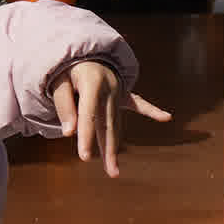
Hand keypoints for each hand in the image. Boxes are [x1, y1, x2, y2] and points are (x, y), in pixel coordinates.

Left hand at [47, 61, 168, 175]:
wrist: (83, 50)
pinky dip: (152, 110)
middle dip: (108, 150)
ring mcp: (118, 91)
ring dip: (115, 146)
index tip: (84, 157)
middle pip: (108, 124)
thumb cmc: (66, 69)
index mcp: (91, 84)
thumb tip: (69, 132)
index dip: (85, 136)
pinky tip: (166, 117)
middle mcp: (108, 89)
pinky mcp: (123, 94)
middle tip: (111, 173)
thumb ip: (64, 105)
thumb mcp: (57, 81)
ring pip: (117, 123)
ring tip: (114, 170)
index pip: (89, 115)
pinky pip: (139, 103)